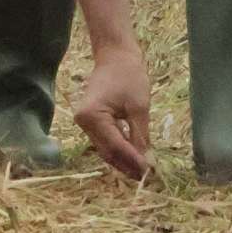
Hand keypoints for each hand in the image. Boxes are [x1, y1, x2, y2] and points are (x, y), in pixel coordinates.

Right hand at [73, 44, 152, 179]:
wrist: (115, 55)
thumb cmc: (128, 75)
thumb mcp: (138, 107)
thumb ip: (140, 136)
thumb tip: (146, 161)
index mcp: (92, 116)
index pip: (114, 146)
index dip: (132, 161)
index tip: (148, 172)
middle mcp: (83, 122)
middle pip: (107, 151)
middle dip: (127, 165)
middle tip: (146, 177)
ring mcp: (84, 123)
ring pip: (105, 149)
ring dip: (123, 160)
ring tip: (142, 171)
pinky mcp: (90, 122)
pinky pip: (105, 141)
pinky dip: (118, 149)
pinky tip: (133, 157)